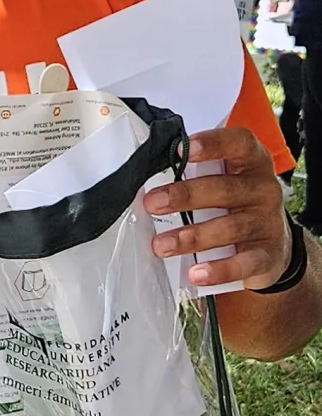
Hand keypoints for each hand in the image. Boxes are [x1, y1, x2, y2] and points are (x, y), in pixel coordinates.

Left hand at [141, 124, 290, 289]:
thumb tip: (145, 177)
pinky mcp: (268, 255)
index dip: (213, 143)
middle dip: (186, 196)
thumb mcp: (224, 184)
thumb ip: (196, 176)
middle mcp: (264, 190)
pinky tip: (196, 273)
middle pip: (226, 189)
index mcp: (252, 164)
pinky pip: (243, 263)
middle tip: (152, 203)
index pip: (239, 144)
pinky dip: (219, 269)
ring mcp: (268, 223)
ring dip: (192, 236)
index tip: (182, 149)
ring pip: (230, 228)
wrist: (271, 248)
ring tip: (161, 245)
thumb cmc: (235, 207)